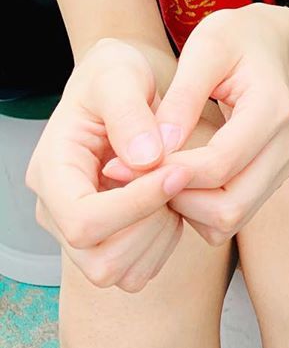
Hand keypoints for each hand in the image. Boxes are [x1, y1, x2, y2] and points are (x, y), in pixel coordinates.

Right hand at [24, 39, 192, 291]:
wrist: (118, 86)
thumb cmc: (114, 74)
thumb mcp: (119, 74)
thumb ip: (130, 113)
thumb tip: (147, 160)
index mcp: (51, 171)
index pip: (85, 220)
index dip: (136, 204)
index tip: (179, 169)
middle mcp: (58, 210)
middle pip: (100, 259)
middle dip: (151, 223)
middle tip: (177, 175)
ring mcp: (79, 232)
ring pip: (119, 272)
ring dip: (159, 235)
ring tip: (172, 184)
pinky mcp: (106, 239)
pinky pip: (137, 270)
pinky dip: (162, 243)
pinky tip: (170, 200)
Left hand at [144, 6, 288, 246]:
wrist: (271, 45)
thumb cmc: (235, 40)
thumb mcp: (206, 48)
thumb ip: (183, 96)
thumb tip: (156, 149)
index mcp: (271, 109)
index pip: (220, 163)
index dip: (169, 171)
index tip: (122, 164)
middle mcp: (284, 145)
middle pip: (229, 206)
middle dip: (176, 199)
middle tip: (133, 177)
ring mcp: (281, 166)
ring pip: (229, 220)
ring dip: (185, 209)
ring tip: (151, 177)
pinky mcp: (270, 179)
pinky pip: (230, 217)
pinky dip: (197, 210)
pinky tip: (173, 180)